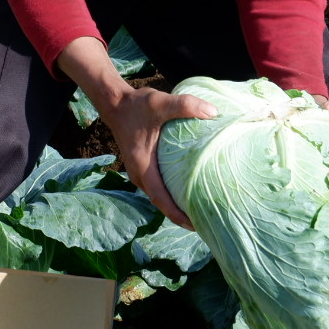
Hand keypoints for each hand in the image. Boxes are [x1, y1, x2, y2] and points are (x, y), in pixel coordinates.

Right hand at [95, 86, 208, 230]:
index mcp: (142, 167)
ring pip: (160, 195)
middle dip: (181, 215)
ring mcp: (140, 172)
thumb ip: (185, 106)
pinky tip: (187, 189)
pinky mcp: (142, 167)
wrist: (115, 103)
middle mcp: (139, 174)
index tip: (195, 226)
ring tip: (198, 210)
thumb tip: (213, 112)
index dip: (178, 215)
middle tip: (205, 222)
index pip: (161, 199)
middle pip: (161, 202)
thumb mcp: (159, 103)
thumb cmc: (136, 106)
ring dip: (176, 205)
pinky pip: (159, 186)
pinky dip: (171, 193)